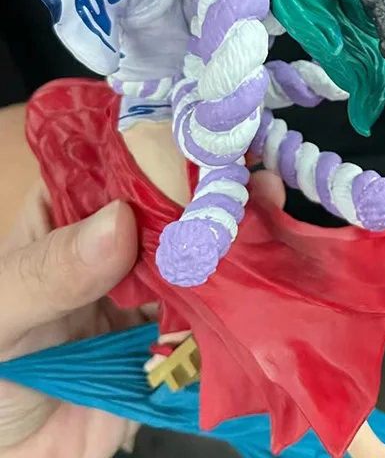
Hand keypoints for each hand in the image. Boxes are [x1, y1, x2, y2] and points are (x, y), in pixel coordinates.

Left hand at [0, 171, 285, 457]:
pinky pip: (210, 309)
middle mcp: (112, 247)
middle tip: (250, 174)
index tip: (205, 137)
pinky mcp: (170, 337)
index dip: (160, 148)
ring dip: (233, 233)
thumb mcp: (1, 315)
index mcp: (64, 220)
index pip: (115, 168)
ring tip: (270, 208)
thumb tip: (120, 221)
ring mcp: (145, 291)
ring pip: (195, 252)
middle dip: (211, 187)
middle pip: (169, 207)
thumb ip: (50, 271)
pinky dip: (239, 291)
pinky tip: (267, 268)